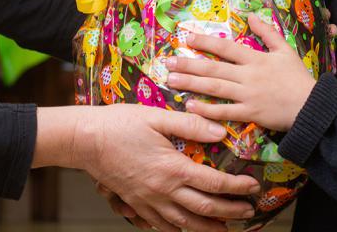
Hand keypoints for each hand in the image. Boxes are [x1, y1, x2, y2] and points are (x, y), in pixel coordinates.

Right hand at [78, 104, 259, 231]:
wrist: (84, 140)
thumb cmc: (119, 124)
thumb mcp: (156, 117)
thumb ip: (190, 124)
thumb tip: (221, 132)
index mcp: (171, 168)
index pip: (213, 183)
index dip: (237, 187)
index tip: (252, 187)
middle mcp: (162, 190)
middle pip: (204, 209)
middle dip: (230, 213)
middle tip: (247, 212)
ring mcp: (147, 201)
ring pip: (183, 223)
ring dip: (206, 228)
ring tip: (223, 229)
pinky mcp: (134, 204)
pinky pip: (159, 225)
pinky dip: (176, 230)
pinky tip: (184, 229)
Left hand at [164, 14, 316, 131]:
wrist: (313, 107)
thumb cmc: (299, 78)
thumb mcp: (285, 50)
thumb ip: (268, 32)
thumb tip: (251, 14)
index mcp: (255, 58)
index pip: (225, 47)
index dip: (205, 42)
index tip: (186, 38)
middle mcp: (248, 75)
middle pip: (213, 68)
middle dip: (188, 65)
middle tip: (167, 62)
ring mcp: (248, 95)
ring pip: (214, 88)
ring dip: (191, 84)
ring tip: (171, 80)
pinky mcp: (250, 114)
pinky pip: (224, 111)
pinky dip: (206, 109)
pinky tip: (190, 106)